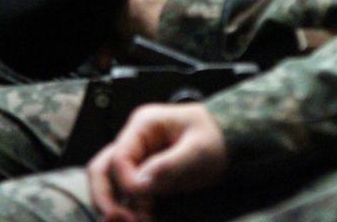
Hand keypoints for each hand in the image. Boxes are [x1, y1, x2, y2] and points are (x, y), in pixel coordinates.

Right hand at [88, 103, 227, 221]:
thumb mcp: (199, 151)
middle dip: (106, 198)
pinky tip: (144, 220)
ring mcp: (138, 158)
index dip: (126, 183)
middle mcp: (135, 140)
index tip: (144, 201)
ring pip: (111, 184)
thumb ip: (169, 166)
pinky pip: (128, 194)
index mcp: (144, 125)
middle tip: (120, 220)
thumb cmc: (217, 139)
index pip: (120, 157)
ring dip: (118, 206)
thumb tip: (138, 185)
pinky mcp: (146, 175)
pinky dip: (132, 209)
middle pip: (102, 169)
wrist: (233, 143)